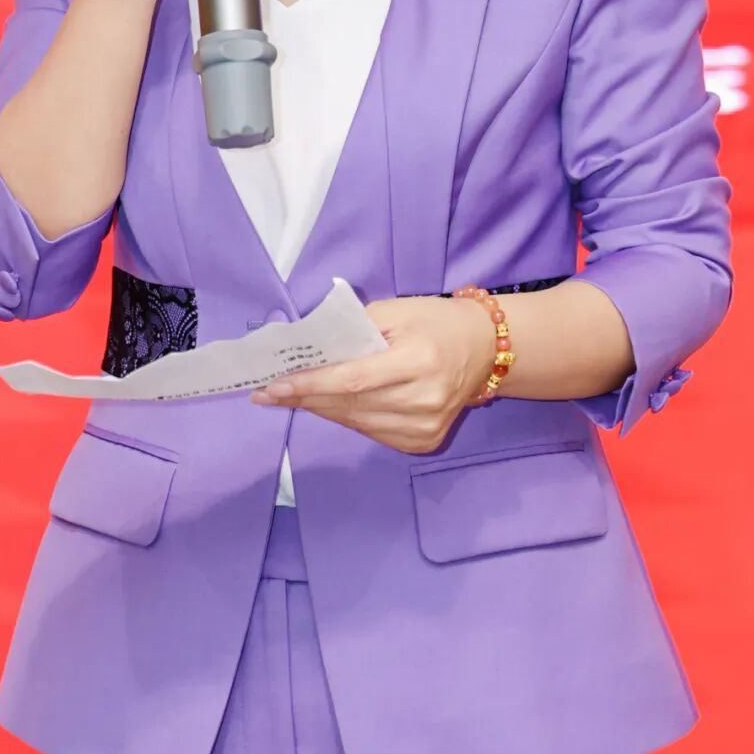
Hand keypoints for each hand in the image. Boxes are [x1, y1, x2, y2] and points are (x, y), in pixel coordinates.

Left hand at [250, 295, 497, 453]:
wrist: (485, 348)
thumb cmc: (436, 321)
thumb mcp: (396, 310)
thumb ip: (353, 329)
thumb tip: (310, 351)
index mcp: (418, 361)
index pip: (352, 380)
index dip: (310, 385)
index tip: (272, 386)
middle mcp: (424, 401)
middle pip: (350, 405)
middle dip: (305, 397)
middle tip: (268, 392)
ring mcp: (426, 427)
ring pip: (357, 423)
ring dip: (321, 409)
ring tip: (291, 396)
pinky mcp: (424, 443)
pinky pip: (372, 432)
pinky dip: (347, 418)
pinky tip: (329, 404)